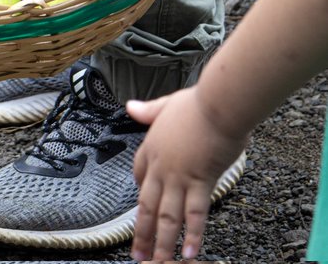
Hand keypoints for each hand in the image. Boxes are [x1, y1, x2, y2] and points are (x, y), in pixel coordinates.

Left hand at [127, 88, 248, 260]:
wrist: (219, 104)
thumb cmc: (199, 103)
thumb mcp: (167, 103)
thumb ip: (149, 110)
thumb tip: (130, 106)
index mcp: (152, 146)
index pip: (139, 177)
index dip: (141, 197)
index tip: (141, 213)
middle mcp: (162, 165)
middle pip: (148, 205)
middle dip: (143, 234)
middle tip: (139, 256)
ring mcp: (179, 176)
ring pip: (167, 216)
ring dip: (162, 243)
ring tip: (160, 263)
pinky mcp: (201, 182)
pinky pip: (194, 214)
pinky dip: (192, 235)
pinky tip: (190, 253)